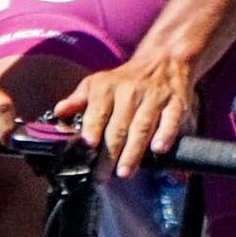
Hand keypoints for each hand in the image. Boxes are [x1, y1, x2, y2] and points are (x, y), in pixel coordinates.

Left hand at [61, 43, 201, 175]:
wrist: (164, 60)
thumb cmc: (126, 80)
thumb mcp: (98, 84)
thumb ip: (78, 100)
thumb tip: (59, 112)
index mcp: (107, 88)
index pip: (98, 110)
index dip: (93, 127)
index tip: (88, 144)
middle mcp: (130, 92)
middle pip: (119, 126)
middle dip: (109, 153)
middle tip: (101, 176)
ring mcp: (155, 98)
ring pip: (142, 127)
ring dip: (133, 151)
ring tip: (124, 173)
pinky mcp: (176, 104)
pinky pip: (171, 120)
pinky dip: (166, 134)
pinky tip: (158, 149)